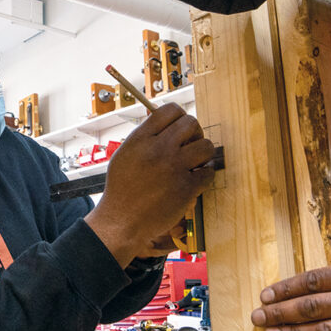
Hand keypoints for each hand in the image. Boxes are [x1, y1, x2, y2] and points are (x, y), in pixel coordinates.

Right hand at [86, 105, 213, 266]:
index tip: (180, 130)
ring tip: (195, 163)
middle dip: (195, 133)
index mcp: (141, 139)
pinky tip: (196, 180)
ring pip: (206, 146)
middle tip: (190, 146)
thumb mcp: (125, 155)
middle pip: (191, 123)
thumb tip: (161, 119)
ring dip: (204, 154)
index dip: (179, 117)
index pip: (170, 109)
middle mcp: (158, 149)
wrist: (122, 221)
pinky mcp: (186, 188)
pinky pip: (208, 172)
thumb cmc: (122, 190)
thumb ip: (144, 137)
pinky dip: (205, 176)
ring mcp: (174, 168)